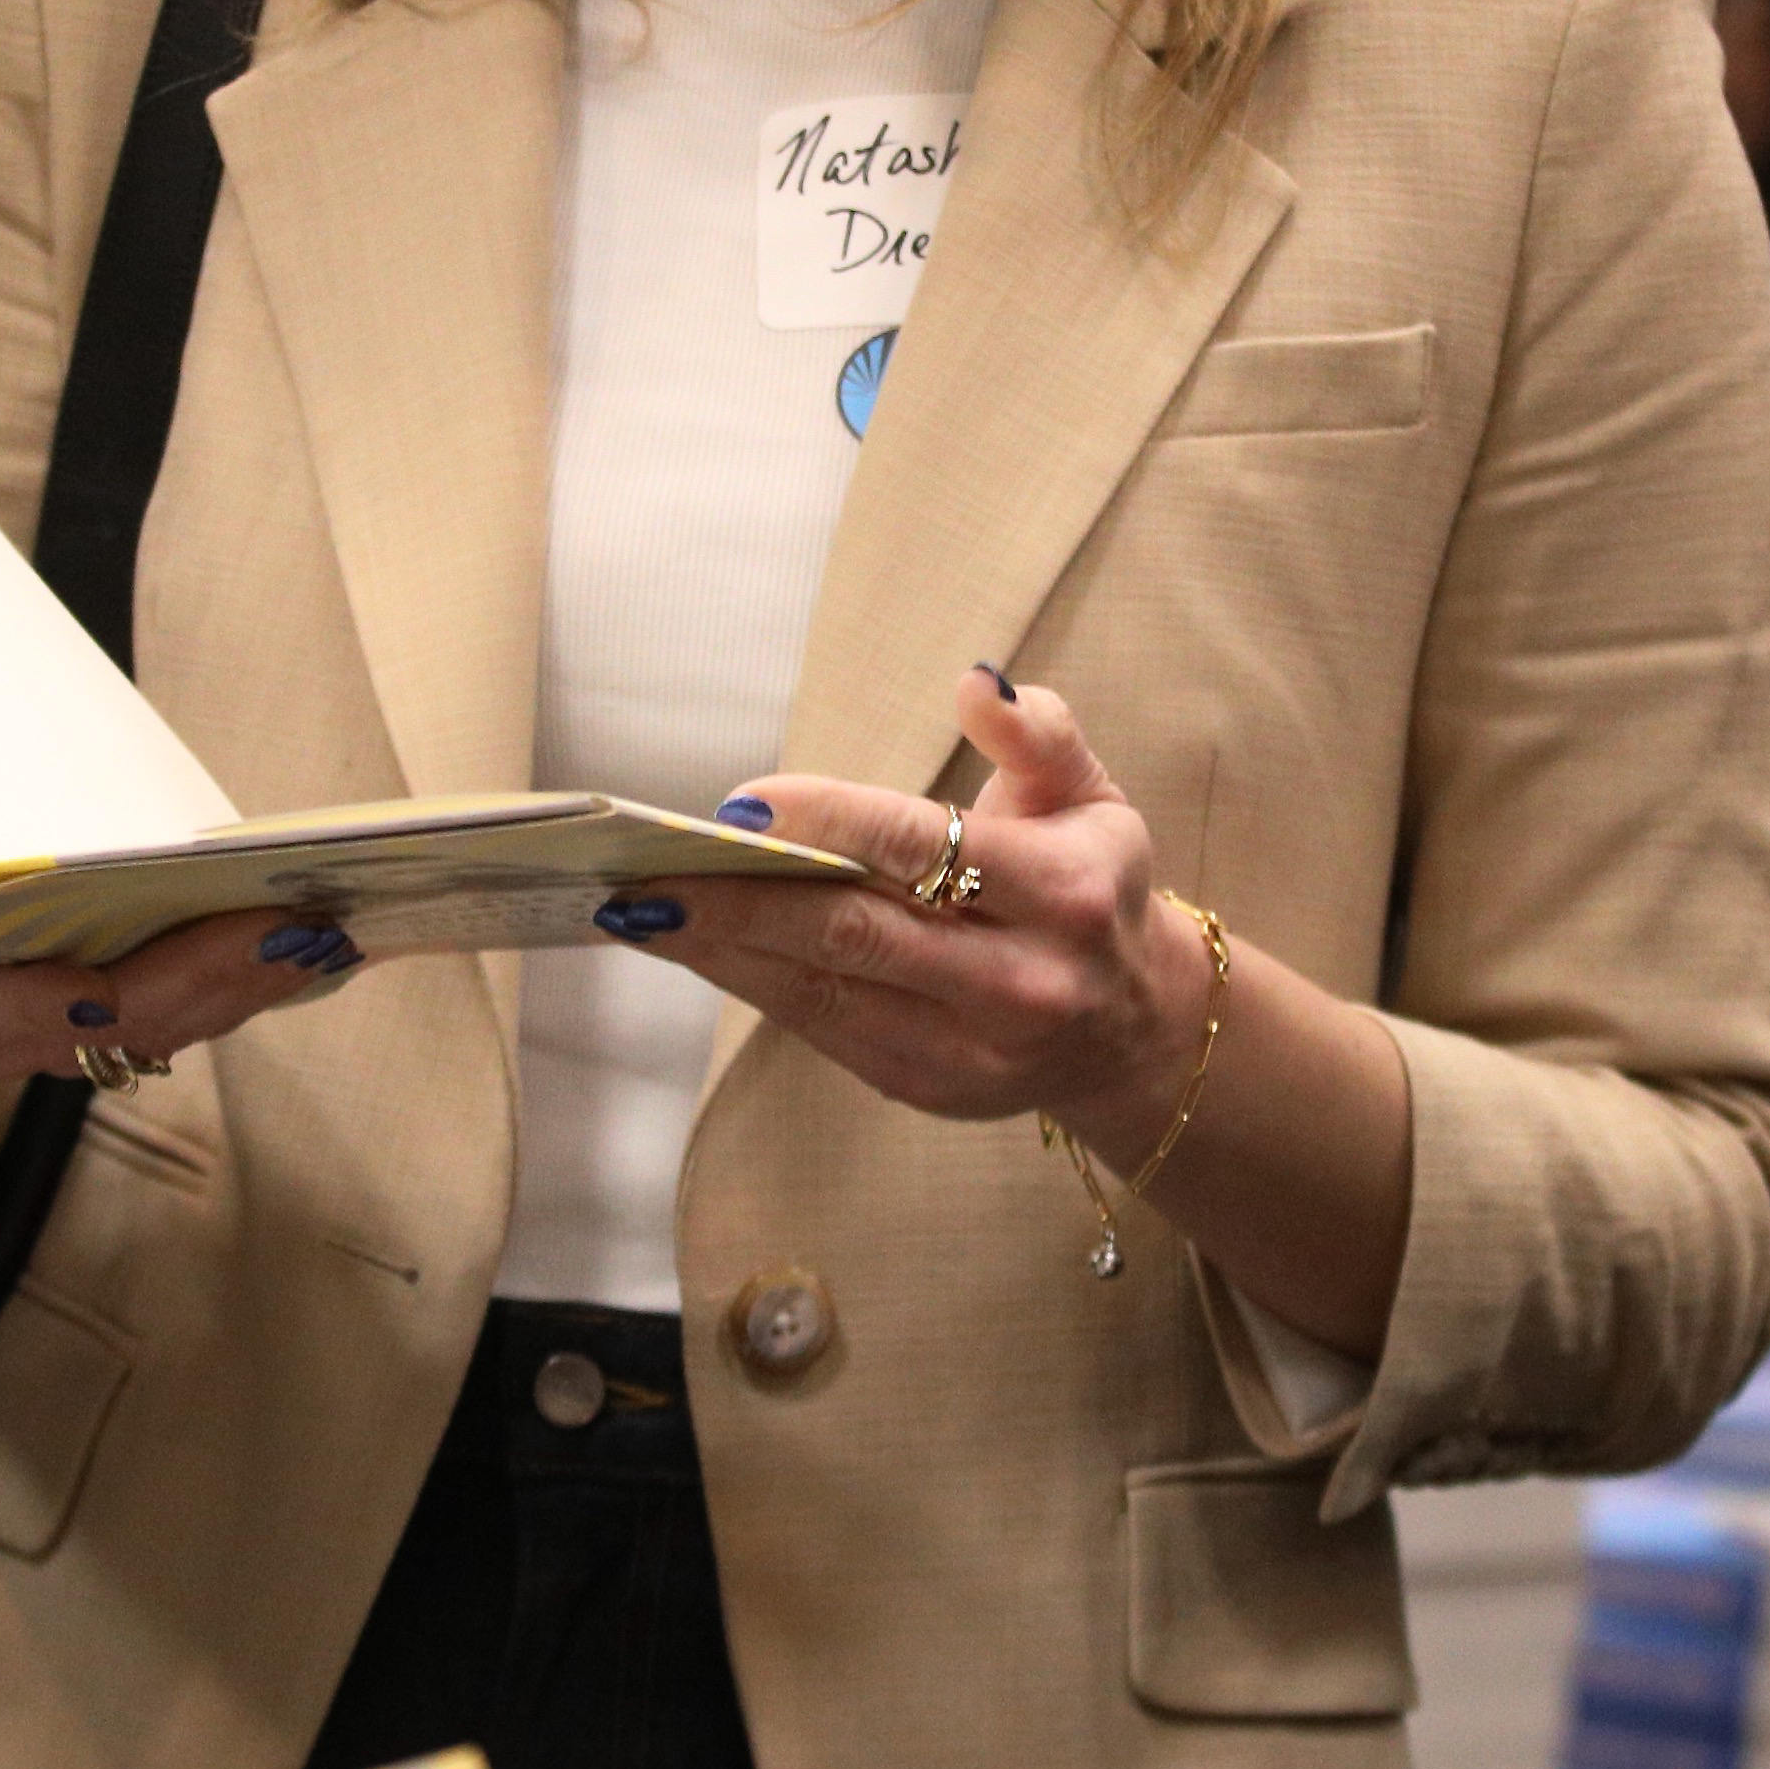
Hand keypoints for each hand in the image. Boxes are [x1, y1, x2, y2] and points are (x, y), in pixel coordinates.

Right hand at [0, 894, 353, 1144]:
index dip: (56, 1007)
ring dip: (246, 987)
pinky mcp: (97, 1027)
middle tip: (294, 932)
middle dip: (209, 981)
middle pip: (115, 1024)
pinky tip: (304, 949)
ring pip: (162, 1029)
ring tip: (323, 938)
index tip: (106, 991)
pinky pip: (178, 1016)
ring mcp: (49, 1038)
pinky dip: (241, 984)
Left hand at [635, 670, 1199, 1135]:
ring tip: (635, 906)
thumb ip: (1038, 735)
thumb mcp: (1091, 796)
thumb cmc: (1092, 885)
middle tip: (645, 869)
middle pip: (855, 934)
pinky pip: (817, 1025)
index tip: (740, 803)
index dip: (826, 821)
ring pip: (822, 989)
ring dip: (718, 948)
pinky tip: (687, 941)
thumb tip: (979, 683)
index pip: (923, 848)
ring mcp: (970, 1048)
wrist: (1134, 1030)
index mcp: (1065, 893)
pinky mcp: (925, 1084)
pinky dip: (746, 980)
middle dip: (740, 899)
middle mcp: (1022, 981)